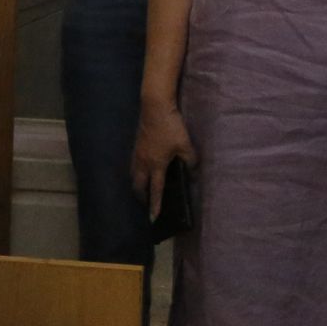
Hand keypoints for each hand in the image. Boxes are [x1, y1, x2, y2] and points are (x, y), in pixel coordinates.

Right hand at [131, 99, 197, 218]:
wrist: (154, 107)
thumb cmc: (170, 127)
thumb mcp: (185, 144)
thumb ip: (190, 160)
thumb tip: (193, 171)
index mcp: (156, 165)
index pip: (155, 190)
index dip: (155, 205)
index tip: (153, 218)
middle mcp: (143, 162)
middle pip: (138, 186)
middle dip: (141, 197)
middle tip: (146, 204)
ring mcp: (137, 153)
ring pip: (134, 175)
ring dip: (137, 185)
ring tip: (143, 190)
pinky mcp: (136, 144)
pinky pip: (133, 165)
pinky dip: (136, 173)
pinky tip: (142, 170)